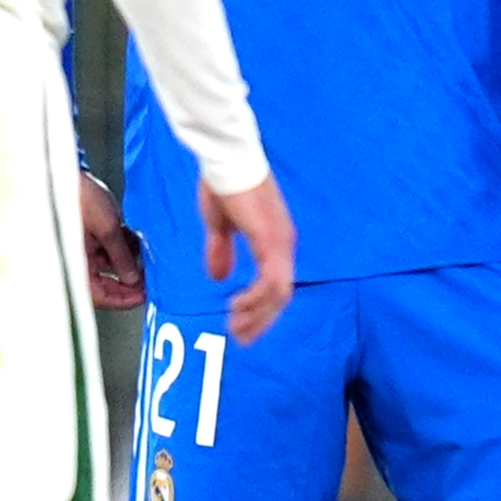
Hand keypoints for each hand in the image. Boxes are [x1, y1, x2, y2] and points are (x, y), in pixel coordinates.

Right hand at [78, 171, 145, 310]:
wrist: (70, 174)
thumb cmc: (82, 199)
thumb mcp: (108, 229)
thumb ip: (120, 256)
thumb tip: (132, 279)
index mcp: (77, 264)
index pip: (100, 295)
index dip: (123, 299)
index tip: (144, 296)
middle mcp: (80, 260)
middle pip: (106, 282)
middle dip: (129, 282)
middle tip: (151, 280)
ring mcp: (86, 248)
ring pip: (111, 264)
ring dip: (129, 262)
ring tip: (147, 256)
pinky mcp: (92, 235)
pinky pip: (110, 248)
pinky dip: (124, 247)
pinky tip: (137, 240)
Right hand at [200, 170, 296, 342]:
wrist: (225, 161)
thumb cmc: (222, 185)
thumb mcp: (219, 225)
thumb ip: (220, 251)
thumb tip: (217, 277)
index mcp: (274, 240)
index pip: (276, 284)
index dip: (261, 309)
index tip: (240, 325)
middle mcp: (283, 243)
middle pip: (281, 295)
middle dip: (260, 321)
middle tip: (240, 338)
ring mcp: (280, 243)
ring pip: (278, 294)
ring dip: (257, 315)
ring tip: (234, 328)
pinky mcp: (271, 240)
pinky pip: (271, 282)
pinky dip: (256, 300)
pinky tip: (236, 306)